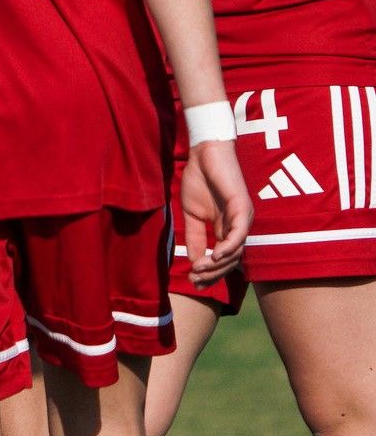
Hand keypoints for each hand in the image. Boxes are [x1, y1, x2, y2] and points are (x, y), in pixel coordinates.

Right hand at [180, 138, 250, 283]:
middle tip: (195, 279)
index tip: (194, 282)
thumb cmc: (199, 180)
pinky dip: (228, 247)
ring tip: (199, 269)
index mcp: (228, 229)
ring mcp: (243, 218)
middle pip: (232, 261)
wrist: (204, 153)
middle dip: (213, 273)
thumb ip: (195, 237)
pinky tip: (215, 255)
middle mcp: (240, 227)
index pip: (224, 259)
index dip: (211, 273)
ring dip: (218, 264)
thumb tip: (194, 261)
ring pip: (237, 251)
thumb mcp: (192, 215)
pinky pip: (239, 234)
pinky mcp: (243, 208)